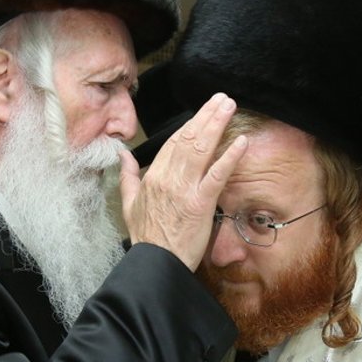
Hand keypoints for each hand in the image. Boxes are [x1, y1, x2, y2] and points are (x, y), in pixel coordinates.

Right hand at [119, 93, 245, 269]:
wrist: (155, 263)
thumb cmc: (146, 237)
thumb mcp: (128, 203)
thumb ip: (127, 176)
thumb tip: (121, 155)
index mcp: (153, 176)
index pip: (174, 143)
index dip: (191, 124)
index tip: (203, 111)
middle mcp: (168, 178)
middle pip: (189, 139)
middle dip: (207, 116)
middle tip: (223, 99)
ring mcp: (184, 189)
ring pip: (201, 149)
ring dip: (217, 125)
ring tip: (229, 107)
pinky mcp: (200, 203)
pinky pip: (216, 175)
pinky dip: (229, 157)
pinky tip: (240, 142)